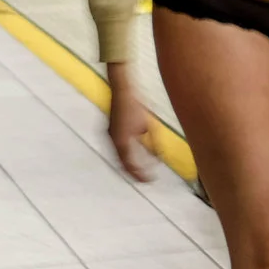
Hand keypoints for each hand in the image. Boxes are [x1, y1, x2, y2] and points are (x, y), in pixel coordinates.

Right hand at [106, 64, 155, 182]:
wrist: (122, 88)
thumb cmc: (137, 105)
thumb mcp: (150, 125)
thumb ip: (154, 143)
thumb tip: (159, 158)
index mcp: (122, 141)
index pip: (130, 165)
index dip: (140, 175)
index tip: (149, 180)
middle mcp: (113, 140)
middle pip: (122, 163)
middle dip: (133, 172)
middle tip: (145, 178)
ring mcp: (109, 134)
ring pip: (119, 156)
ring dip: (128, 163)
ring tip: (140, 169)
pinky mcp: (110, 129)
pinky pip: (117, 147)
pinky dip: (125, 154)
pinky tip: (133, 153)